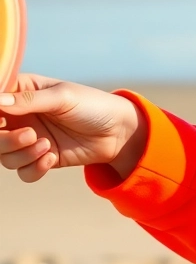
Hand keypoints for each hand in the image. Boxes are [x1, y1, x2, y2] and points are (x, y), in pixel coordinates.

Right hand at [0, 73, 147, 183]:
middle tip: (29, 135)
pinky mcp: (40, 158)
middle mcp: (22, 116)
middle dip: (5, 140)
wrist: (117, 132)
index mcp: (23, 91)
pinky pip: (23, 172)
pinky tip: (51, 158)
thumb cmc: (92, 105)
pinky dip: (33, 169)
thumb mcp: (62, 97)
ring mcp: (29, 139)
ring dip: (22, 155)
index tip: (3, 121)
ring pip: (5, 156)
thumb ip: (29, 100)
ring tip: (46, 145)